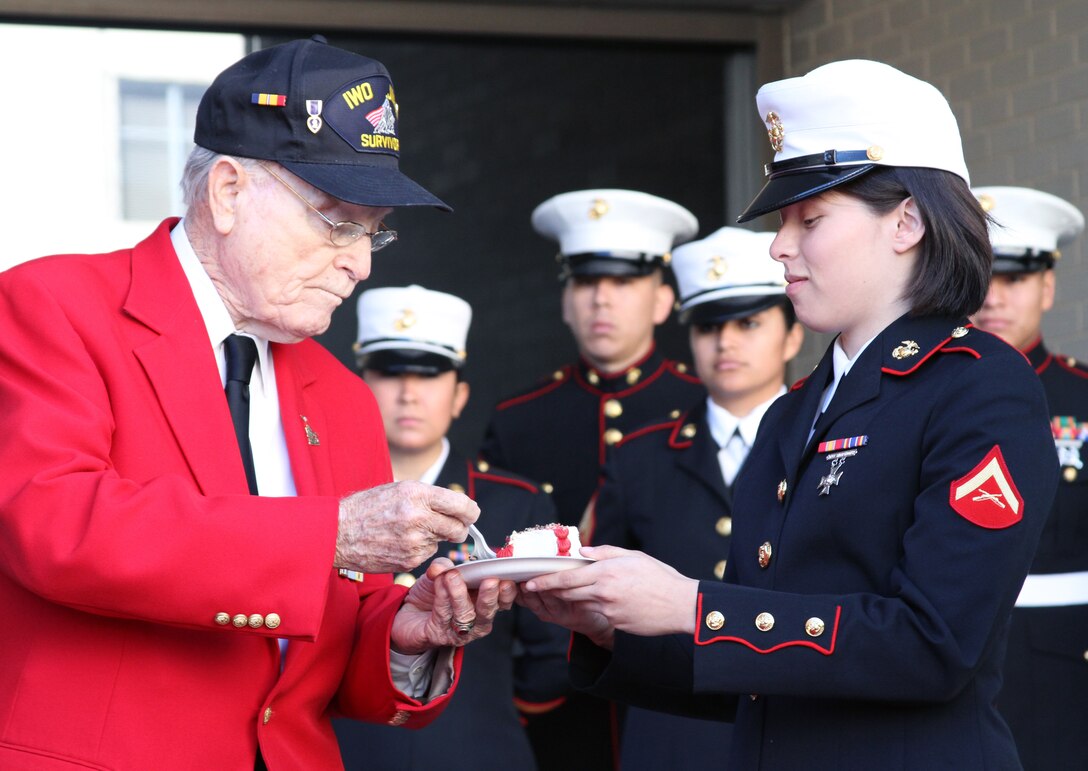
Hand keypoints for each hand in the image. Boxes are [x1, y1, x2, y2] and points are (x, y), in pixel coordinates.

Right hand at [336, 481, 479, 572]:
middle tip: (449, 526)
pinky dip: (420, 549)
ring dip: (434, 537)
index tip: (470, 514)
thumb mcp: (400, 489)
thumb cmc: (368, 507)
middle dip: (458, 528)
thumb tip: (459, 507)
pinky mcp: (409, 560)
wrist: (338, 532)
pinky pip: (428, 553)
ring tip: (409, 530)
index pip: (462, 505)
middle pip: (458, 528)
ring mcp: (414, 541)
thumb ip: (430, 497)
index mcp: (417, 494)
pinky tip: (400, 542)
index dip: (471, 512)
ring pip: (442, 541)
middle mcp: (418, 517)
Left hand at [391, 558, 516, 653]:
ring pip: (465, 614)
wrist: (407, 614)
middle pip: (488, 611)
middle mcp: (476, 620)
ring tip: (453, 577)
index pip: (502, 599)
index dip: (508, 591)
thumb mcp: (442, 575)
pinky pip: (443, 615)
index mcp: (484, 602)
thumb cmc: (432, 594)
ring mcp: (459, 631)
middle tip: (491, 581)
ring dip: (460, 594)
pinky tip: (439, 583)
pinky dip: (442, 597)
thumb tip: (444, 565)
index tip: (507, 577)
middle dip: (490, 596)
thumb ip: (445, 567)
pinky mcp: (439, 635)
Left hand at [521, 546, 699, 642]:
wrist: (681, 605)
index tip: (530, 583)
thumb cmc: (660, 577)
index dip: (545, 582)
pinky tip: (600, 602)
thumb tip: (582, 552)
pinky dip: (593, 607)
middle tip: (536, 588)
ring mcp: (608, 610)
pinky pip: (597, 614)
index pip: (567, 578)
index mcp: (606, 572)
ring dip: (570, 599)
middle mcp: (603, 592)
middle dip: (551, 591)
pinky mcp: (615, 623)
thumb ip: (605, 553)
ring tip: (564, 592)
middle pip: (567, 593)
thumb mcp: (634, 556)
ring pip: (580, 604)